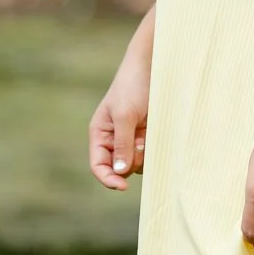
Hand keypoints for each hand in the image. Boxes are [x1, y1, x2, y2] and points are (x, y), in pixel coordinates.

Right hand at [89, 50, 149, 191]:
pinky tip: (155, 132)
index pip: (98, 165)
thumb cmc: (133, 86)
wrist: (153, 67)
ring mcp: (131, 138)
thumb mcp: (125, 115)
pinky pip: (149, 153)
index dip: (108, 179)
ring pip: (137, 163)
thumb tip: (120, 173)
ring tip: (147, 133)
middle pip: (119, 168)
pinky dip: (153, 148)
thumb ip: (122, 144)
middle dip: (131, 161)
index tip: (123, 187)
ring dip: (144, 154)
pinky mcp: (147, 135)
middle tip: (140, 142)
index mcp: (100, 134)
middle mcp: (114, 139)